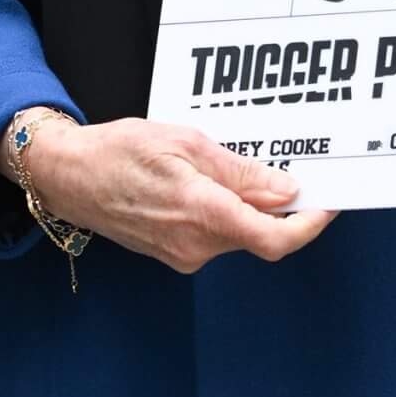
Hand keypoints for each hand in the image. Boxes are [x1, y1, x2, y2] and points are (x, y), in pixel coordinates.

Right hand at [6, 116, 334, 274]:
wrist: (67, 176)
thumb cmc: (118, 151)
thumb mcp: (185, 142)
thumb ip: (239, 171)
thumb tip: (285, 190)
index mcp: (203, 212)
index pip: (275, 238)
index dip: (310, 225)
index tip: (329, 203)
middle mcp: (196, 244)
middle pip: (261, 233)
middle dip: (280, 205)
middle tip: (288, 166)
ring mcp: (184, 254)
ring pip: (238, 232)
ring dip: (248, 205)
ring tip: (230, 163)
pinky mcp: (174, 253)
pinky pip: (215, 234)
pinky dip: (225, 211)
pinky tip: (207, 182)